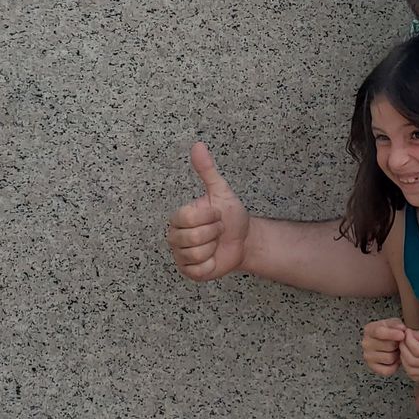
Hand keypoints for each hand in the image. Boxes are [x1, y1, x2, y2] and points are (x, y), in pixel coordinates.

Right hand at [166, 142, 249, 282]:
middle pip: (192, 236)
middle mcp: (175, 237)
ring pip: (196, 253)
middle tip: (217, 230)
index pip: (188, 217)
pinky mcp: (189, 272)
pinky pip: (198, 269)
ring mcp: (181, 256)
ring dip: (214, 247)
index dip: (209, 216)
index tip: (216, 215)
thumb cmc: (230, 216)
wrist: (244, 239)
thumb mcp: (221, 192)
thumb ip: (207, 170)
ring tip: (216, 242)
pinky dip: (212, 262)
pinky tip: (214, 257)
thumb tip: (198, 145)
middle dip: (214, 232)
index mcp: (179, 217)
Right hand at [361, 318, 407, 376]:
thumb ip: (397, 324)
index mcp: (369, 329)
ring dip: (396, 355)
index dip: (392, 334)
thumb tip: (401, 329)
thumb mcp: (394, 323)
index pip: (379, 332)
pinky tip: (393, 359)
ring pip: (389, 358)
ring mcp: (368, 356)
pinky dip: (394, 366)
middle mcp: (366, 343)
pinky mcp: (373, 367)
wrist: (388, 342)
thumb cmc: (390, 332)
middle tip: (398, 343)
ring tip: (395, 351)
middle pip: (388, 346)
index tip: (402, 335)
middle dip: (397, 345)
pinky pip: (388, 370)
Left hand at [399, 325, 418, 381]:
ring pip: (410, 370)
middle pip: (411, 360)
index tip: (408, 332)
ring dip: (404, 359)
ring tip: (406, 348)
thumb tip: (408, 335)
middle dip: (403, 348)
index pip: (416, 349)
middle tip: (404, 339)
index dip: (408, 340)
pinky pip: (415, 376)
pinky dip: (408, 368)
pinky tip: (410, 358)